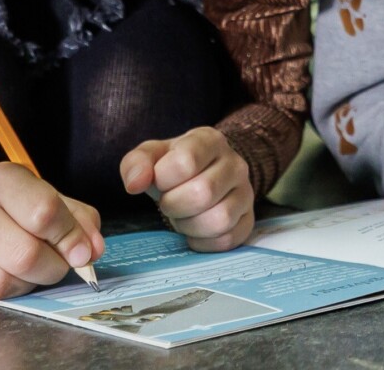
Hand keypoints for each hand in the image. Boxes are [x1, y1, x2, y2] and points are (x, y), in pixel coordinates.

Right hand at [0, 163, 103, 300]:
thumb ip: (75, 218)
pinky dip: (0, 293)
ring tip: (22, 270)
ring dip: (26, 285)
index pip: (45, 212)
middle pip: (26, 255)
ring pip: (3, 283)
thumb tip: (94, 250)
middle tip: (52, 264)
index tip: (81, 251)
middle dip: (52, 268)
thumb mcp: (37, 196)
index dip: (71, 238)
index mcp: (0, 180)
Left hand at [121, 126, 253, 250]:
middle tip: (168, 202)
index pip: (186, 161)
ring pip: (220, 220)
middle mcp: (235, 164)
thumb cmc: (174, 166)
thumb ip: (136, 163)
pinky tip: (194, 231)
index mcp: (209, 141)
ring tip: (182, 216)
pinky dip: (203, 242)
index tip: (159, 181)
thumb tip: (135, 184)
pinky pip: (228, 239)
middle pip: (203, 193)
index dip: (163, 178)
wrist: (205, 174)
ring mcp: (246, 193)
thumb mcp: (151, 156)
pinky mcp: (248, 220)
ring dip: (189, 225)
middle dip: (174, 205)